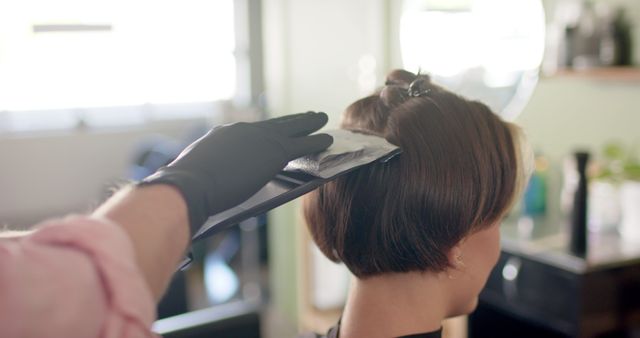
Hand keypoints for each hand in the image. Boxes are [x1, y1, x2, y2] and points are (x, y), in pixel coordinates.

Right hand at [141, 112, 332, 233]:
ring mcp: (261, 139)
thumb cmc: (188, 186)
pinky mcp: (276, 152)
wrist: (192, 184)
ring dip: (308, 122)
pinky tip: (328, 139)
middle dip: (290, 120)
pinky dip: (317, 141)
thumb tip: (206, 180)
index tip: (271, 130)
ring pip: (292, 127)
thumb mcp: (197, 173)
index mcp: (225, 135)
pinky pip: (303, 144)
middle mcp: (244, 130)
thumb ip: (209, 171)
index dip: (264, 132)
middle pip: (273, 123)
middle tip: (303, 115)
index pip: (250, 132)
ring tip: (320, 117)